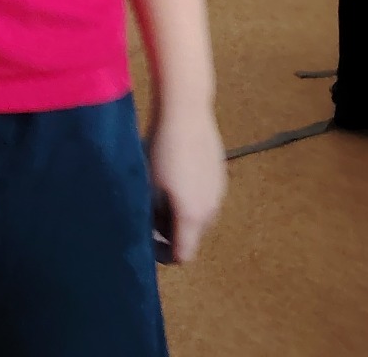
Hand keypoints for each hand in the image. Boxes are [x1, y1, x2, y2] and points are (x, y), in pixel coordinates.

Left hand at [147, 105, 226, 263]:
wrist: (185, 111)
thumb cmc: (162, 149)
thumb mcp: (148, 186)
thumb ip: (149, 216)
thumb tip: (147, 230)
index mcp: (193, 218)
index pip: (183, 256)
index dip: (163, 255)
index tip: (147, 241)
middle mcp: (211, 210)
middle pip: (192, 236)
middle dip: (171, 231)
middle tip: (151, 212)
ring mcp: (219, 191)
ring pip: (200, 215)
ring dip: (183, 213)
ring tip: (163, 190)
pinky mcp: (221, 173)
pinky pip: (206, 195)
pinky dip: (192, 195)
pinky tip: (177, 172)